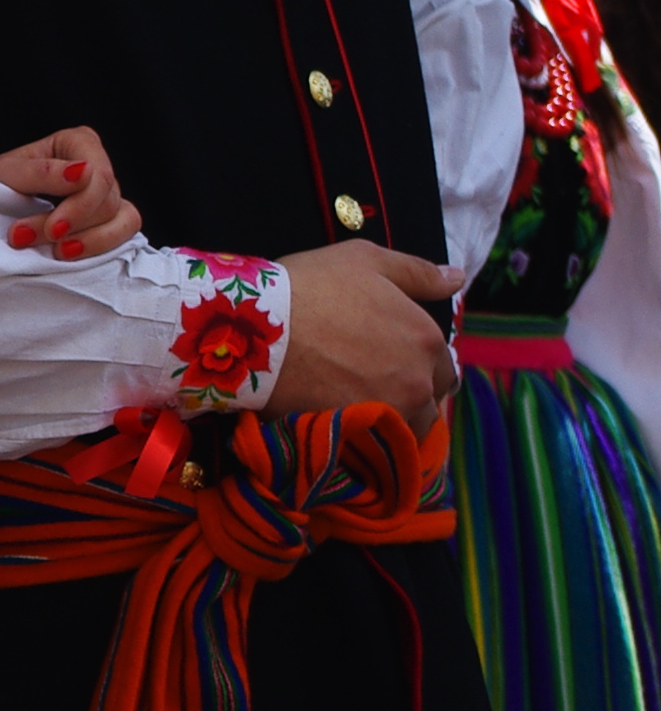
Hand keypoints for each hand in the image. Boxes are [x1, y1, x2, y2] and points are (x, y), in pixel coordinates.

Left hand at [0, 126, 139, 262]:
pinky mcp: (105, 223)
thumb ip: (43, 173)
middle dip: (71, 227)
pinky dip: (100, 249)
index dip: (80, 206)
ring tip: (55, 254)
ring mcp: (105, 196)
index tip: (52, 229)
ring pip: (122, 221)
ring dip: (89, 242)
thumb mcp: (5, 175)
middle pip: (106, 202)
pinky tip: (69, 255)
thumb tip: (83, 172)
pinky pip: (122, 237)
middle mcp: (97, 166)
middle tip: (27, 240)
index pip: (99, 175)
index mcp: (78, 143)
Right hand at [269, 241, 464, 426]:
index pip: (443, 369)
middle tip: (371, 391)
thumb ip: (417, 273)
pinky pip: (369, 450)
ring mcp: (387, 412)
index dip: (417, 368)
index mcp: (426, 339)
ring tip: (355, 414)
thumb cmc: (310, 286)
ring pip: (402, 432)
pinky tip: (339, 430)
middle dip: (406, 399)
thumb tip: (457, 278)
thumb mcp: (366, 261)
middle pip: (426, 405)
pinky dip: (360, 444)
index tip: (389, 365)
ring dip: (387, 425)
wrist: (253, 326)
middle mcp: (417, 381)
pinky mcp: (354, 437)